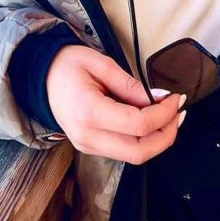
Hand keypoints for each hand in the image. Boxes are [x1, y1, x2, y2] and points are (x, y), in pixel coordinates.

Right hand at [45, 44, 184, 162]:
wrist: (40, 78)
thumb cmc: (68, 65)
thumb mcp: (101, 63)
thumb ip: (131, 85)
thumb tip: (159, 98)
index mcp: (89, 112)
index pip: (138, 125)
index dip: (164, 114)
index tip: (176, 98)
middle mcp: (87, 136)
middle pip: (139, 151)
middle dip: (167, 134)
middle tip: (179, 113)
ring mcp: (87, 146)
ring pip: (134, 156)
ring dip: (158, 140)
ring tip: (170, 116)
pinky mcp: (90, 148)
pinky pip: (124, 151)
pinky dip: (143, 140)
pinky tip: (151, 121)